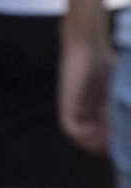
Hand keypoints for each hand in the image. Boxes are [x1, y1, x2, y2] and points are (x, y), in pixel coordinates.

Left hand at [59, 33, 115, 152]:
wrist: (90, 44)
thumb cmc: (106, 62)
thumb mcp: (118, 91)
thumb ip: (119, 108)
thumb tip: (126, 128)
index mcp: (96, 110)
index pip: (102, 137)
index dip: (114, 145)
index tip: (124, 143)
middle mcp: (83, 111)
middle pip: (90, 142)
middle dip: (105, 148)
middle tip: (117, 144)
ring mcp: (74, 107)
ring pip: (79, 139)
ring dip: (95, 144)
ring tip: (108, 138)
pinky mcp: (68, 102)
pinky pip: (70, 128)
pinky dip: (83, 135)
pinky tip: (96, 129)